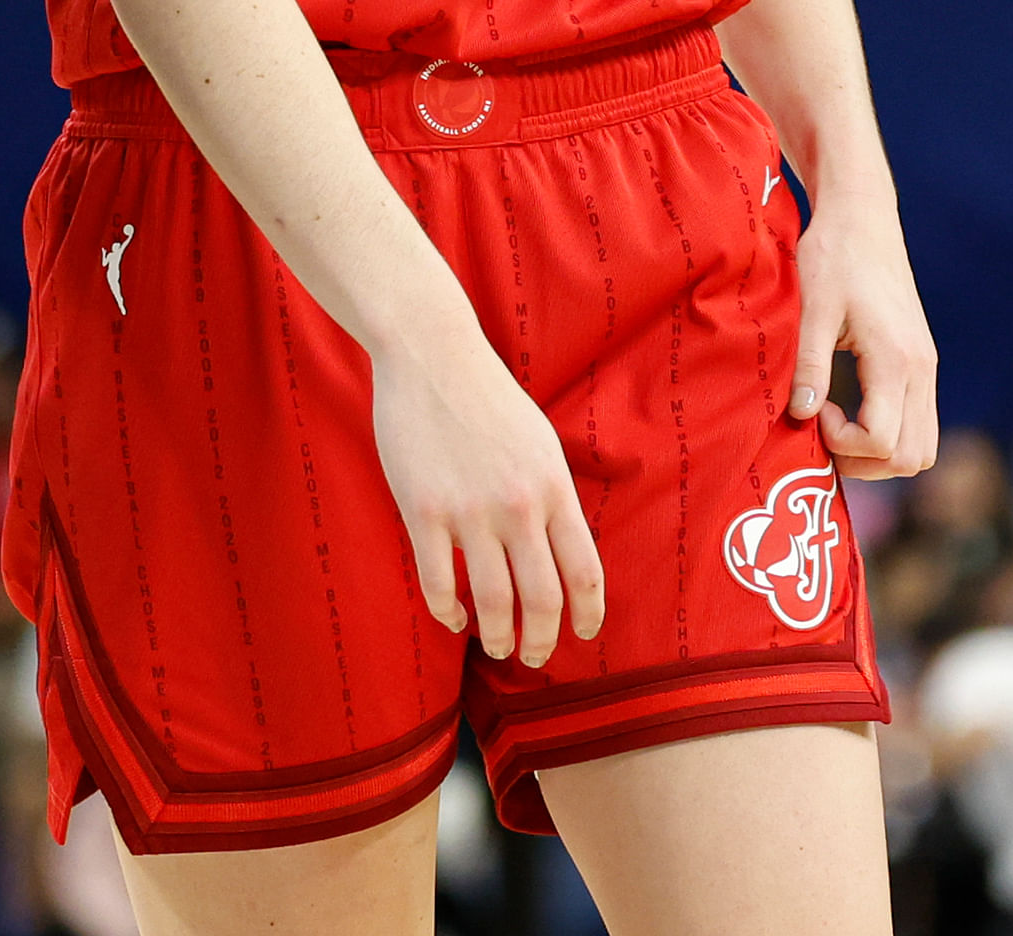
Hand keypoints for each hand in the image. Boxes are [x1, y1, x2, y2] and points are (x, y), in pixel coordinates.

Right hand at [367, 312, 604, 665]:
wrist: (431, 355)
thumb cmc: (487, 398)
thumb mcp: (540, 444)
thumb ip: (552, 497)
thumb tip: (561, 552)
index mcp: (554, 489)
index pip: (585, 572)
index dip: (588, 616)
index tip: (583, 636)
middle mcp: (519, 507)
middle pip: (543, 600)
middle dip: (542, 641)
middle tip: (533, 658)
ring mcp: (470, 511)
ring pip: (492, 602)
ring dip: (496, 636)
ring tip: (493, 646)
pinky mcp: (424, 511)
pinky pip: (438, 583)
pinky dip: (447, 612)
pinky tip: (452, 617)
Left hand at [791, 193, 939, 477]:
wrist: (862, 217)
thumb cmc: (832, 255)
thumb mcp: (811, 308)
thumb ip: (808, 364)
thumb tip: (801, 414)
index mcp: (896, 359)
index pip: (883, 441)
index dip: (843, 443)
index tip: (812, 409)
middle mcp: (922, 369)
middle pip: (912, 457)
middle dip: (864, 461)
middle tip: (823, 428)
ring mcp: (926, 367)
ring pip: (922, 446)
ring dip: (880, 452)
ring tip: (836, 421)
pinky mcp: (920, 361)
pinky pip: (919, 421)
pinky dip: (890, 432)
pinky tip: (851, 407)